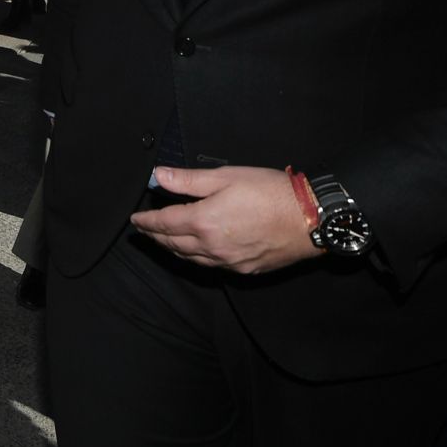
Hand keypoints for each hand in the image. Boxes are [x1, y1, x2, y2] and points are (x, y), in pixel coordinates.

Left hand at [129, 166, 320, 274]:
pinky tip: (197, 252)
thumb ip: (188, 180)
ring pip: (190, 259)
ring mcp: (228, 262)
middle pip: (173, 244)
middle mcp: (212, 247)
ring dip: (173, 249)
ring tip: (165, 240)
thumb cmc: (271, 192)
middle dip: (156, 237)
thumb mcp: (226, 177)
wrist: (311, 218)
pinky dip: (197, 258)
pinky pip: (211, 266)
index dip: (146, 222)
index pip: (164, 224)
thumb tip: (158, 177)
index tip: (136, 220)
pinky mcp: (244, 269)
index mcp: (203, 222)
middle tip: (145, 230)